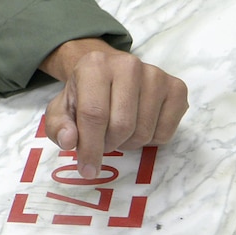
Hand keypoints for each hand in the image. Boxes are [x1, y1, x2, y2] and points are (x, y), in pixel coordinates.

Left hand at [38, 39, 187, 173]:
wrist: (108, 74)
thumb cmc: (84, 95)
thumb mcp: (62, 110)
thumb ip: (58, 127)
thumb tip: (69, 140)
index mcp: (95, 66)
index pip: (94, 114)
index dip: (90, 148)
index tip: (88, 170)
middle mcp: (128, 65)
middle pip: (122, 126)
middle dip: (109, 145)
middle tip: (102, 143)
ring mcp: (156, 75)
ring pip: (144, 132)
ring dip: (128, 144)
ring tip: (118, 132)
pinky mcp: (176, 88)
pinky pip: (165, 133)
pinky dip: (150, 141)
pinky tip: (139, 126)